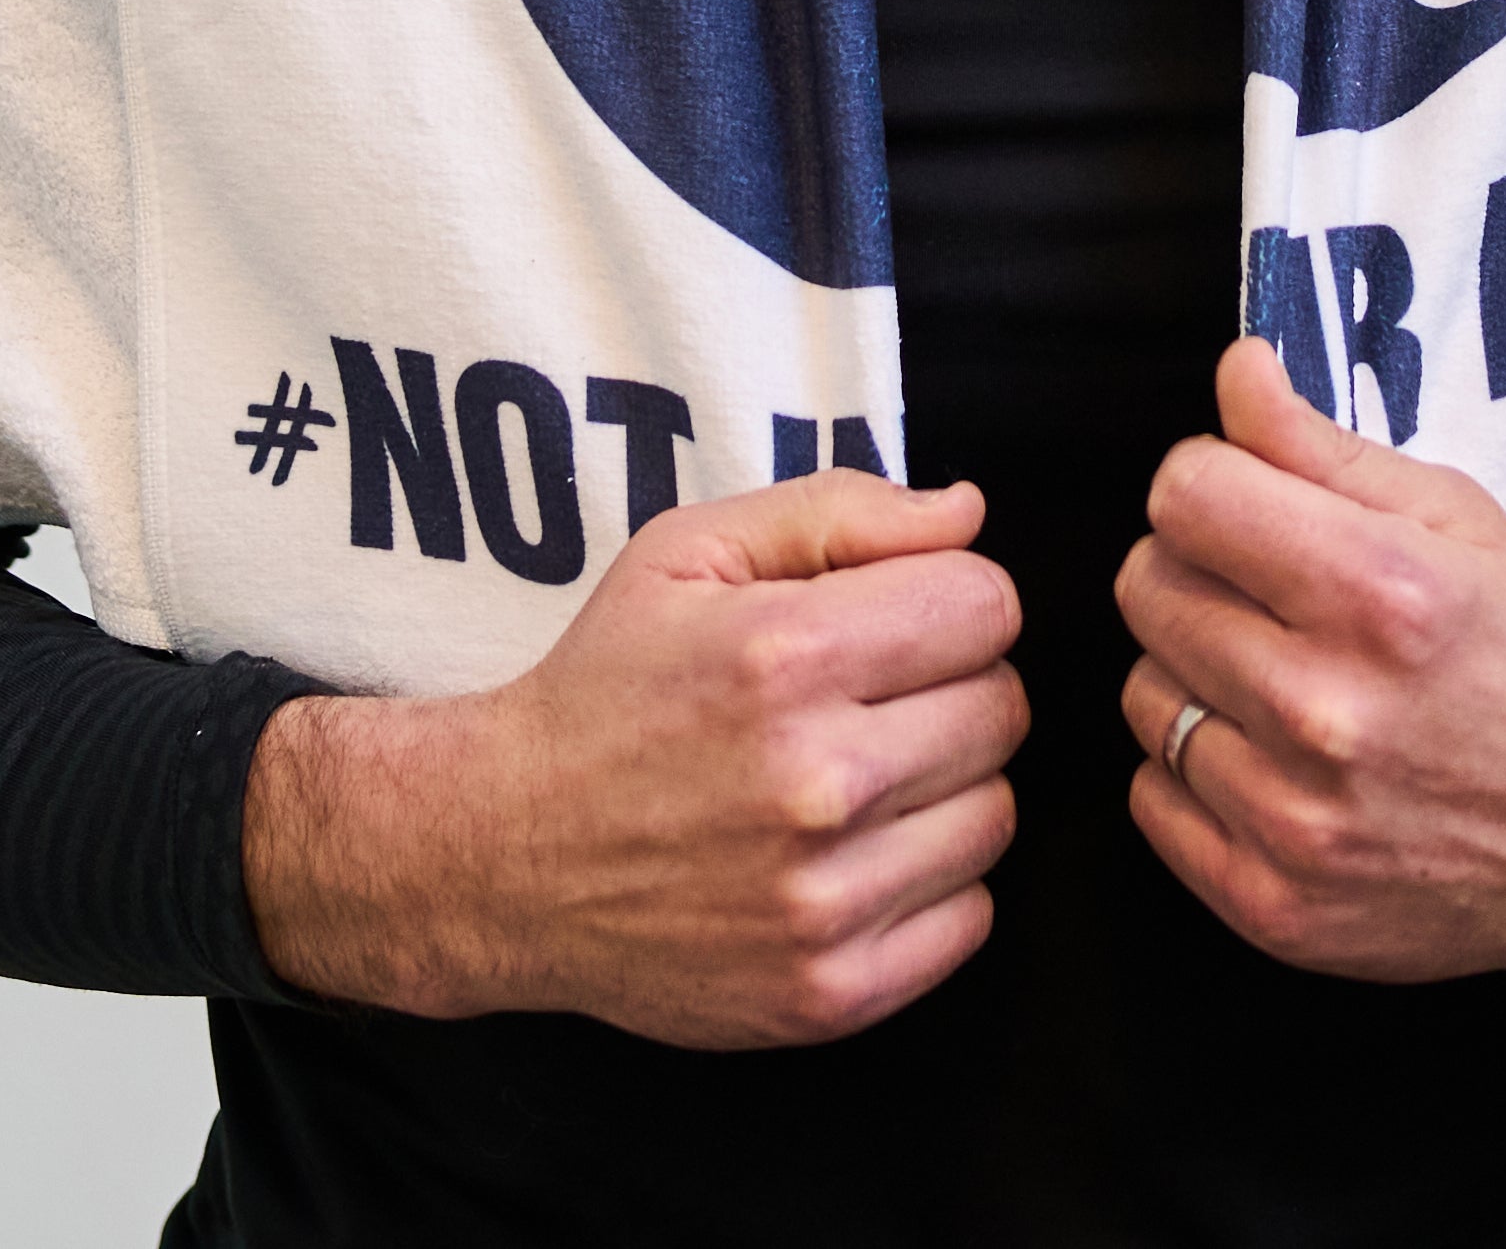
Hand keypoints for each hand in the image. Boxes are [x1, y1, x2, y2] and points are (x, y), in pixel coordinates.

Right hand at [245, 471, 1028, 1048]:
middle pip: (1003, 708)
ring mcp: (823, 901)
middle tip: (866, 703)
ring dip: (943, 788)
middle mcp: (814, 783)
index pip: (986, 605)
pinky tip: (850, 857)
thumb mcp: (686, 554)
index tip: (891, 622)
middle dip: (949, 688)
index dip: (945, 599)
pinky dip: (928, 884)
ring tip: (854, 780)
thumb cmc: (605, 690)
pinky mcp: (830, 993)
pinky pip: (970, 916)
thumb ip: (837, 512)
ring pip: (995, 813)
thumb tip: (966, 515)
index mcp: (784, 655)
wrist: (502, 856)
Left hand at [1116, 338, 1505, 980]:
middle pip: (1148, 587)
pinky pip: (1152, 800)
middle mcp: (1328, 710)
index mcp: (1380, 593)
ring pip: (1141, 694)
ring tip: (1284, 681)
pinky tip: (1275, 761)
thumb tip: (1237, 373)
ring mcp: (1296, 822)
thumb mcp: (1458, 521)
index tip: (1249, 504)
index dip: (1211, 484)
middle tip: (1274, 596)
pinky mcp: (1276, 905)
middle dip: (1200, 572)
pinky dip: (1197, 774)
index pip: (1184, 495)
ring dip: (1196, 675)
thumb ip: (1324, 446)